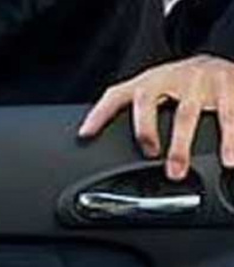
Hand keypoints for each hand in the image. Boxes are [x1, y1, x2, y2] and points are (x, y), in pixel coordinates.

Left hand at [79, 55, 233, 180]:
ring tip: (187, 167)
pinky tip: (230, 156)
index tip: (86, 133)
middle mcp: (172, 79)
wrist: (220, 61)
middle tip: (148, 154)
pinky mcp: (229, 87)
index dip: (99, 113)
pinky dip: (231, 138)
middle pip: (151, 101)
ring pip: (189, 113)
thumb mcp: (153, 90)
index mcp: (149, 82)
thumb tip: (93, 135)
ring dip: (185, 143)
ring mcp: (201, 82)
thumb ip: (128, 111)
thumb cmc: (180, 83)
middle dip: (147, 130)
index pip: (117, 94)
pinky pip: (230, 115)